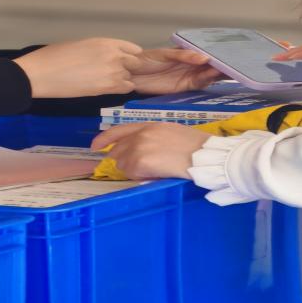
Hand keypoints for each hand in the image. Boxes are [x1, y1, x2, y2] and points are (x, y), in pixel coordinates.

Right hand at [13, 38, 140, 97]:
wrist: (42, 74)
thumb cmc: (54, 56)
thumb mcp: (81, 45)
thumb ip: (99, 50)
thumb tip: (105, 58)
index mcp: (106, 42)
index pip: (133, 49)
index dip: (130, 56)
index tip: (126, 61)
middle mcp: (114, 55)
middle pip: (136, 63)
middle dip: (130, 68)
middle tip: (116, 73)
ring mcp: (113, 72)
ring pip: (130, 77)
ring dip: (123, 80)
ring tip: (107, 82)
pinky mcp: (108, 88)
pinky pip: (126, 89)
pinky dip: (121, 89)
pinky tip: (109, 88)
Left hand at [90, 122, 208, 178]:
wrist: (206, 156)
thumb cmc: (198, 149)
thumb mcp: (173, 134)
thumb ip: (153, 139)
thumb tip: (139, 152)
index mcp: (151, 125)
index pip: (119, 130)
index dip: (104, 138)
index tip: (95, 147)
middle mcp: (142, 133)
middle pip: (118, 149)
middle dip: (124, 161)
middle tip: (139, 169)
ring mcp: (139, 147)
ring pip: (123, 164)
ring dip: (134, 171)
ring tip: (155, 171)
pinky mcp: (141, 161)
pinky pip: (131, 173)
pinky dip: (140, 177)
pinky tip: (155, 175)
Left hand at [127, 47, 222, 94]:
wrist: (131, 74)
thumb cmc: (146, 60)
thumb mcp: (164, 54)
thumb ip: (183, 56)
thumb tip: (204, 57)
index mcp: (187, 53)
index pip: (206, 53)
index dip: (218, 53)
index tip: (231, 52)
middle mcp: (191, 64)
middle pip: (210, 65)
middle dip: (223, 65)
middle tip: (236, 63)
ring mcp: (188, 76)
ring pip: (207, 75)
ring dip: (217, 72)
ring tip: (226, 69)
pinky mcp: (184, 87)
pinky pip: (199, 83)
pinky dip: (207, 79)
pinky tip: (213, 75)